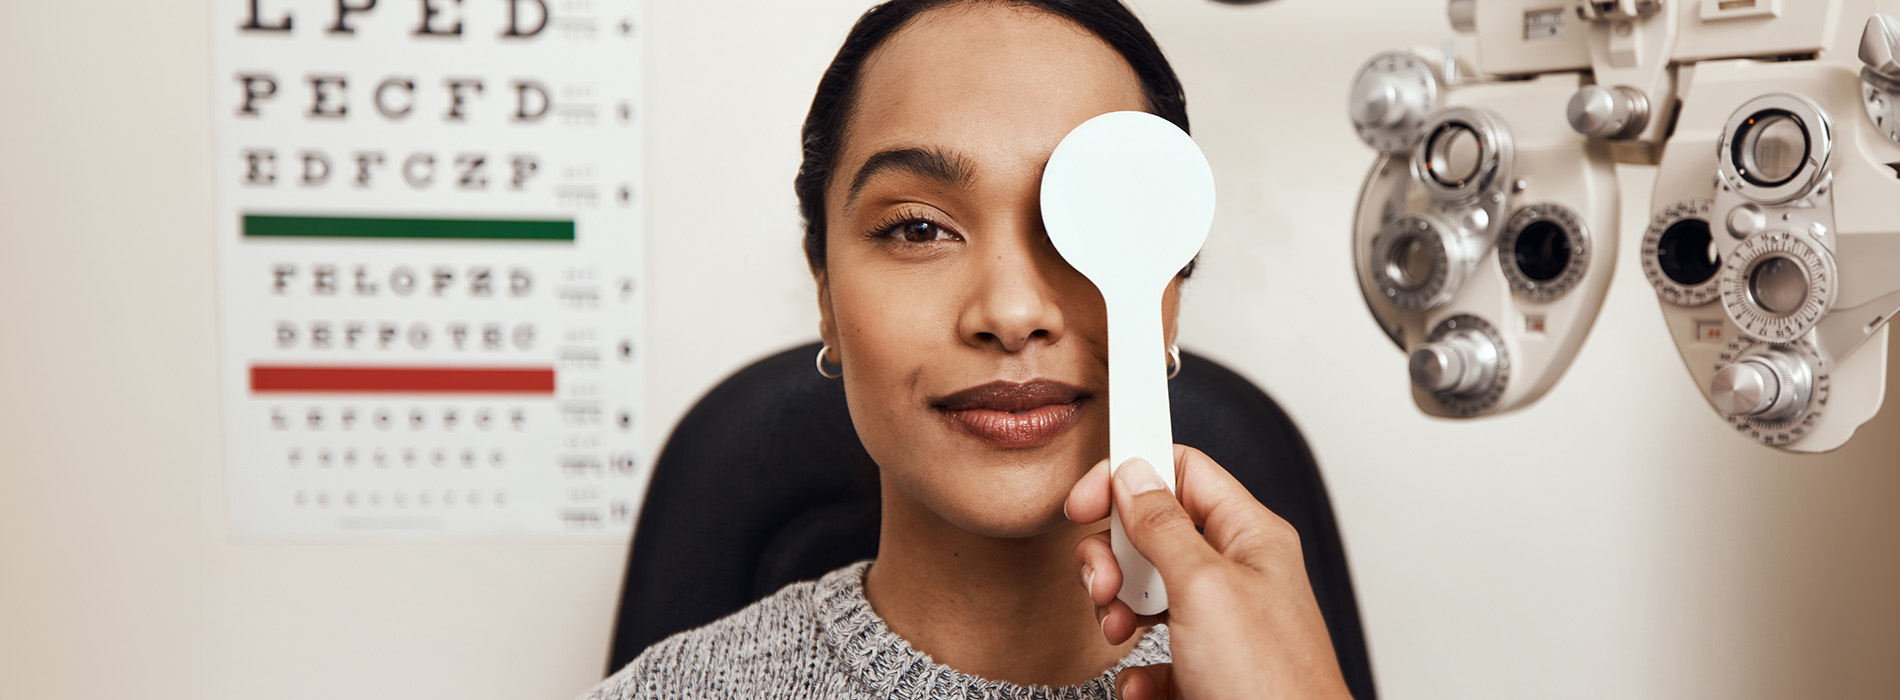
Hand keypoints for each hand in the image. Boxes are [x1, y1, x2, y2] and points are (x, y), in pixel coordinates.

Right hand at [1064, 446, 1350, 699]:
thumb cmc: (1272, 684)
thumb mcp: (1205, 587)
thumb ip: (1164, 525)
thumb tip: (1134, 475)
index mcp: (1250, 537)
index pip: (1184, 471)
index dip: (1132, 475)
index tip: (1086, 500)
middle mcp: (1236, 575)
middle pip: (1153, 534)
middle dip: (1114, 557)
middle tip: (1104, 583)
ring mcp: (1219, 626)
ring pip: (1145, 595)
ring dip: (1118, 613)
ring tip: (1119, 632)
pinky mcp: (1203, 671)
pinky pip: (1150, 654)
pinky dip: (1136, 671)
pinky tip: (1147, 683)